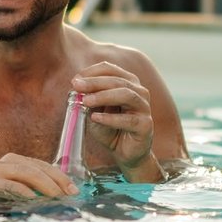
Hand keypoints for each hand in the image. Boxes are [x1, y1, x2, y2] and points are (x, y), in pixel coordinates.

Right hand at [0, 152, 77, 198]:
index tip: (74, 191)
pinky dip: (25, 192)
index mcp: (16, 161)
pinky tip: (36, 200)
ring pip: (26, 173)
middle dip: (55, 182)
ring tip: (57, 197)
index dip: (60, 177)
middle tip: (68, 196)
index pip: (43, 166)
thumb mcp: (21, 192)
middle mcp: (6, 162)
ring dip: (45, 186)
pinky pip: (11, 185)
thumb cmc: (0, 201)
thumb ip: (39, 187)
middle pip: (36, 169)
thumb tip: (68, 193)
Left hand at [73, 62, 159, 179]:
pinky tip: (95, 118)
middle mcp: (139, 92)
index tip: (75, 80)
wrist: (124, 152)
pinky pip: (128, 120)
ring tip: (86, 101)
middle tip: (77, 86)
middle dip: (95, 82)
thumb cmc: (110, 128)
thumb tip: (78, 86)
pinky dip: (110, 118)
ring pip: (126, 95)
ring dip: (104, 96)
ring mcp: (144, 108)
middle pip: (117, 80)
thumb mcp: (96, 111)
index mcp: (127, 83)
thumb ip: (90, 98)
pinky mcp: (145, 125)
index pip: (110, 69)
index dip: (92, 72)